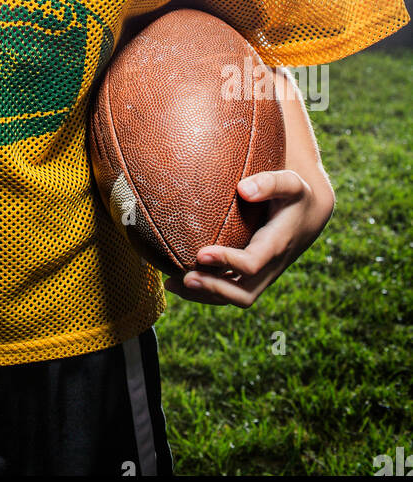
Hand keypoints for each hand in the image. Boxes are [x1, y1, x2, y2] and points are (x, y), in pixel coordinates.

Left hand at [162, 168, 333, 306]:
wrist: (309, 216)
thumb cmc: (295, 196)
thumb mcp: (290, 183)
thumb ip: (270, 183)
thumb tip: (242, 189)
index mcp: (277, 245)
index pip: (252, 264)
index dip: (227, 262)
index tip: (200, 254)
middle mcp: (270, 267)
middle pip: (244, 293)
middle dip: (214, 289)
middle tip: (185, 278)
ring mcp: (262, 275)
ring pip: (235, 298)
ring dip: (204, 296)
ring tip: (172, 283)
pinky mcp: (252, 276)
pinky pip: (230, 293)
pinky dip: (205, 293)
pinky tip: (176, 282)